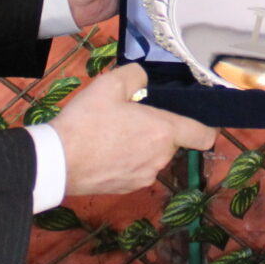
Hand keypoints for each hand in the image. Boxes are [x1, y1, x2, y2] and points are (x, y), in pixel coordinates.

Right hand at [51, 64, 216, 196]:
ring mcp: (145, 176)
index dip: (207, 126)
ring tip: (112, 132)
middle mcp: (160, 158)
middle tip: (130, 115)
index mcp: (163, 132)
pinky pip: (137, 168)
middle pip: (172, 141)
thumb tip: (144, 80)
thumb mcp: (110, 84)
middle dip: (157, 128)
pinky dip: (128, 159)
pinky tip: (105, 150)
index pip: (204, 135)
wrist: (57, 162)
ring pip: (153, 155)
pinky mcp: (128, 188)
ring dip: (142, 144)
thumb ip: (136, 75)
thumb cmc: (86, 122)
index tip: (199, 119)